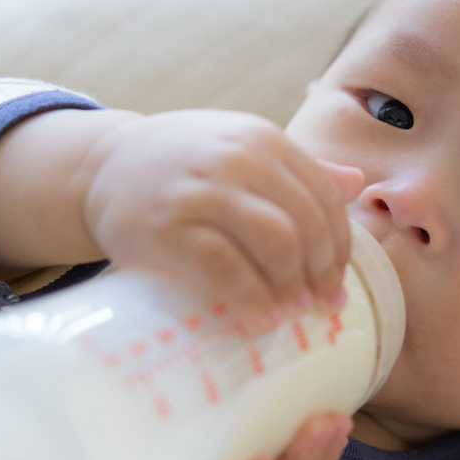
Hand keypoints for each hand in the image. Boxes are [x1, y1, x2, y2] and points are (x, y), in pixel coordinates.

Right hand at [80, 111, 363, 329]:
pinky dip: (252, 300)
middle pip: (307, 223)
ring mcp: (202, 191)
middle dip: (322, 273)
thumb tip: (357, 184)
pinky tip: (260, 319)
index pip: (324, 196)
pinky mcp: (168, 227)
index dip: (339, 246)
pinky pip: (226, 269)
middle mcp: (237, 158)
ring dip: (293, 287)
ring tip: (292, 314)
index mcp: (262, 140)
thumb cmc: (180, 165)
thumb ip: (294, 168)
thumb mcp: (238, 148)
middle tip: (321, 307)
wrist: (103, 166)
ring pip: (277, 243)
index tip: (337, 281)